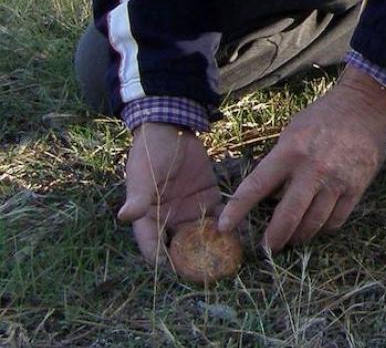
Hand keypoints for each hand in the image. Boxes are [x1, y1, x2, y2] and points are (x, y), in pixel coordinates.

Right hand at [118, 122, 221, 263]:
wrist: (172, 130)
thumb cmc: (150, 154)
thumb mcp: (142, 175)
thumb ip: (138, 197)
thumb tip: (124, 216)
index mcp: (148, 218)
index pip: (152, 246)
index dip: (161, 260)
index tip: (175, 272)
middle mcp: (170, 219)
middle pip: (180, 247)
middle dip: (193, 261)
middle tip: (208, 273)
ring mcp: (190, 210)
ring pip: (202, 235)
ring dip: (214, 246)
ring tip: (229, 259)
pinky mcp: (209, 198)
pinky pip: (220, 217)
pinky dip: (230, 226)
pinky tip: (242, 235)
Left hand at [217, 66, 385, 250]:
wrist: (367, 105)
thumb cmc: (325, 116)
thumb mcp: (293, 132)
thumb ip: (280, 162)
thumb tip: (271, 195)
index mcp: (290, 152)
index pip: (256, 187)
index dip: (237, 210)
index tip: (224, 227)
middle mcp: (313, 170)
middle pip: (287, 217)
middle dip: (273, 239)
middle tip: (267, 248)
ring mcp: (337, 181)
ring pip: (313, 224)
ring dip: (299, 237)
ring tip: (292, 240)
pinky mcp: (356, 188)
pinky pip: (336, 220)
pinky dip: (324, 229)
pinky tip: (317, 227)